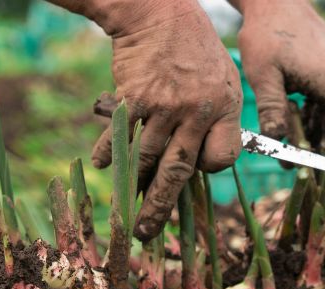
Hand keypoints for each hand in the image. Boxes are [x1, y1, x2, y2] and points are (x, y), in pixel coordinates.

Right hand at [57, 0, 242, 241]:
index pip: (221, 158)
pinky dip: (108, 153)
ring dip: (132, 187)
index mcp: (225, 106)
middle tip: (146, 231)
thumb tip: (198, 161)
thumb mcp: (221, 76)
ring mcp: (166, 105)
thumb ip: (216, 117)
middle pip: (180, 171)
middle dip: (162, 206)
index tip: (191, 171)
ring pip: (147, 159)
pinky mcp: (135, 97)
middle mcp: (198, 110)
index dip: (205, 169)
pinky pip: (120, 136)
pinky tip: (99, 165)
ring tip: (121, 209)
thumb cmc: (190, 46)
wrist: (157, 11)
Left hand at [235, 0, 324, 172]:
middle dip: (323, 152)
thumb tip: (276, 142)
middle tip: (298, 171)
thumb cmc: (266, 38)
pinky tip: (294, 129)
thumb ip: (271, 109)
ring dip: (315, 137)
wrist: (275, 3)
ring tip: (289, 157)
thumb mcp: (263, 76)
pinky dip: (313, 119)